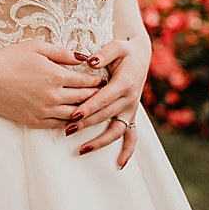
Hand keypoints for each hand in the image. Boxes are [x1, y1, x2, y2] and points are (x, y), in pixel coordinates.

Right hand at [0, 40, 106, 128]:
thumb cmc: (10, 58)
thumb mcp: (38, 47)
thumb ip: (63, 53)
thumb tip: (84, 57)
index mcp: (56, 76)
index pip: (86, 81)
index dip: (97, 81)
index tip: (105, 80)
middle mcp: (52, 96)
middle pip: (83, 98)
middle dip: (96, 96)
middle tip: (106, 94)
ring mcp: (43, 111)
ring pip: (73, 114)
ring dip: (85, 111)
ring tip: (94, 107)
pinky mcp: (32, 121)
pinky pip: (57, 125)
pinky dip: (69, 122)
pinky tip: (75, 119)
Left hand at [64, 34, 151, 168]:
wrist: (141, 56)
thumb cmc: (124, 51)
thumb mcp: (117, 45)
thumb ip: (104, 52)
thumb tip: (91, 60)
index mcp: (124, 82)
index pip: (104, 98)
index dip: (89, 107)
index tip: (73, 114)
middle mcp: (129, 98)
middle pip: (105, 115)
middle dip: (86, 124)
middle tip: (67, 129)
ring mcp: (131, 109)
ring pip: (116, 129)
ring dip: (100, 141)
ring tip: (82, 149)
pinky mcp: (130, 115)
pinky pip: (132, 135)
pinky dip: (128, 150)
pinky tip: (119, 163)